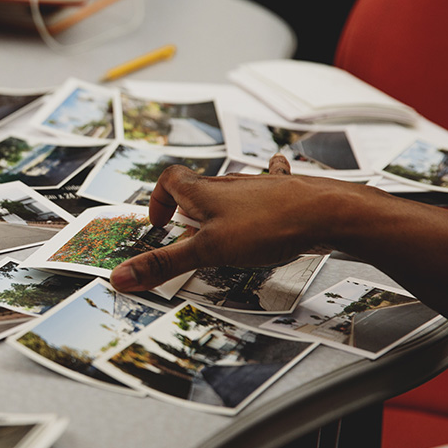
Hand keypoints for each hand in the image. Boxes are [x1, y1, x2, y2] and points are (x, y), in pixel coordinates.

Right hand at [110, 155, 333, 291]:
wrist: (327, 211)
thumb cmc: (268, 226)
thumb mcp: (208, 252)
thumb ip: (165, 264)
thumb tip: (120, 277)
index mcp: (204, 191)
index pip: (169, 180)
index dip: (159, 199)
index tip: (161, 223)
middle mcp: (229, 182)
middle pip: (198, 187)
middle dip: (188, 209)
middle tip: (189, 235)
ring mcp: (258, 185)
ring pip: (232, 187)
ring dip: (222, 202)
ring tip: (223, 223)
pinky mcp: (286, 191)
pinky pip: (271, 179)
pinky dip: (268, 181)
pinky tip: (276, 171)